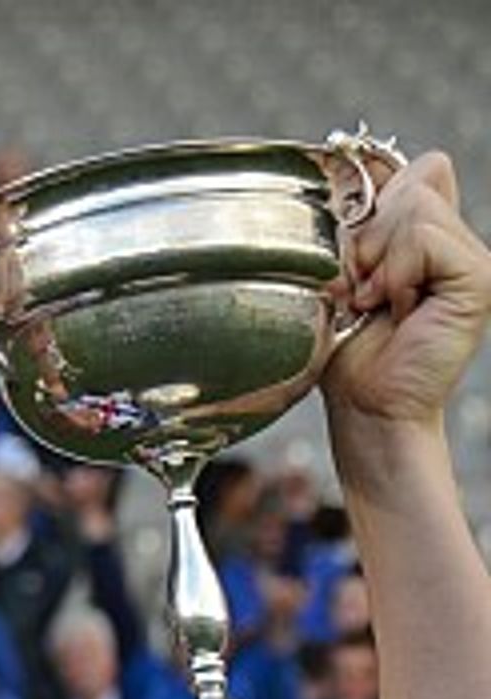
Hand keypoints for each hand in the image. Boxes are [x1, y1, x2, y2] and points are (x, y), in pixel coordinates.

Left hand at [324, 151, 490, 427]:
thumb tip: (354, 177)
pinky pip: (426, 237)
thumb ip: (360, 223)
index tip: (357, 266)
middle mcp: (457, 241)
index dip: (376, 206)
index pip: (417, 170)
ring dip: (379, 260)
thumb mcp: (342, 273)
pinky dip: (397, 273)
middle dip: (369, 237)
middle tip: (363, 292)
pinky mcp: (477, 277)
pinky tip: (398, 310)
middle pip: (414, 181)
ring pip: (416, 206)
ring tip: (378, 303)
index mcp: (429, 235)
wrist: (367, 406)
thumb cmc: (349, 351)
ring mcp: (472, 258)